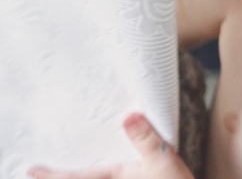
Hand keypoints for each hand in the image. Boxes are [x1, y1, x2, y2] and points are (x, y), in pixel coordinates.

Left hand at [28, 113, 193, 178]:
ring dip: (81, 176)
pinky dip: (98, 175)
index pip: (76, 177)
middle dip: (64, 177)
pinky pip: (110, 178)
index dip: (52, 175)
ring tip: (68, 171)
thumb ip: (145, 138)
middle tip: (41, 173)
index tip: (31, 170)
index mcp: (114, 178)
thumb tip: (128, 116)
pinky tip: (104, 171)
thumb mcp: (163, 160)